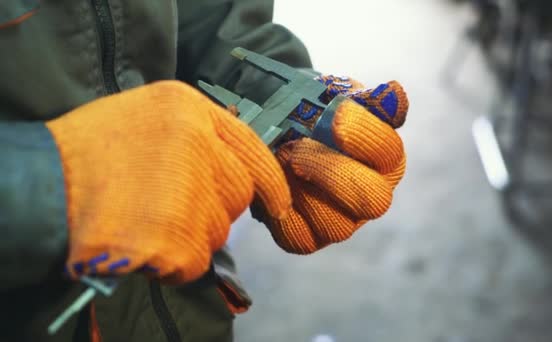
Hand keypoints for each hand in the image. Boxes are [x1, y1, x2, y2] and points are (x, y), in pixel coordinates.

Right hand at [46, 81, 290, 283]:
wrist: (41, 189)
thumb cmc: (86, 154)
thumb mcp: (144, 116)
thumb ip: (194, 133)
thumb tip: (233, 161)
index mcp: (188, 108)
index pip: (251, 146)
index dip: (269, 178)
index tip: (277, 201)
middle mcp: (198, 144)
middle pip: (238, 192)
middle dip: (215, 208)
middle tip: (174, 210)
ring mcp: (190, 191)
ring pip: (219, 229)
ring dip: (190, 235)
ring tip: (146, 222)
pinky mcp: (177, 238)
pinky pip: (196, 261)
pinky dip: (174, 262)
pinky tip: (142, 244)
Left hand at [252, 75, 407, 253]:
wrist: (273, 133)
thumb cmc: (310, 114)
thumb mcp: (333, 96)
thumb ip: (361, 97)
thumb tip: (394, 93)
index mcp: (385, 157)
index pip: (388, 152)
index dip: (365, 135)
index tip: (337, 113)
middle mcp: (372, 194)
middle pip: (373, 200)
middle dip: (333, 172)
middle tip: (297, 147)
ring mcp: (343, 221)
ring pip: (336, 225)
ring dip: (302, 192)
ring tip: (280, 162)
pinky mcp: (310, 238)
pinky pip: (300, 238)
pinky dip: (281, 214)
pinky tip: (273, 185)